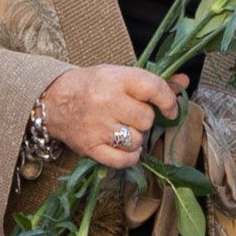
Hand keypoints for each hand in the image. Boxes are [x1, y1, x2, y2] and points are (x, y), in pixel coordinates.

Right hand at [42, 61, 184, 171]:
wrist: (52, 100)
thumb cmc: (90, 86)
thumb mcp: (118, 76)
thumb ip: (152, 82)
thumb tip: (184, 82)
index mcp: (115, 79)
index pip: (153, 89)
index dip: (168, 101)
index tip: (170, 109)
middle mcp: (107, 102)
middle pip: (147, 119)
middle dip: (144, 120)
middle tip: (129, 115)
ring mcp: (98, 127)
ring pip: (137, 140)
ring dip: (135, 138)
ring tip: (121, 129)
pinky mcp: (91, 148)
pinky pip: (123, 160)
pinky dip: (129, 157)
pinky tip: (124, 147)